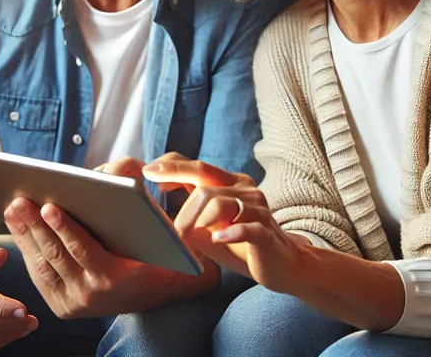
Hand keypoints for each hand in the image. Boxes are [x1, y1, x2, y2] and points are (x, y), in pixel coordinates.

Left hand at [3, 157, 213, 318]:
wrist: (156, 290)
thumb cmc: (154, 247)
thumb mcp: (153, 222)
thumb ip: (132, 199)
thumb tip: (102, 174)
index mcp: (116, 275)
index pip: (83, 249)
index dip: (64, 227)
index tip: (48, 206)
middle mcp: (92, 294)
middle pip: (56, 254)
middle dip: (35, 225)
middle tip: (20, 201)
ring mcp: (75, 303)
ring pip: (44, 264)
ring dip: (26, 235)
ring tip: (15, 209)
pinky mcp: (63, 306)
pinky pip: (41, 276)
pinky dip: (30, 251)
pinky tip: (21, 229)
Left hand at [143, 157, 304, 292]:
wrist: (282, 264)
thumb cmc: (239, 243)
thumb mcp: (209, 226)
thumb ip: (189, 213)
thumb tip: (153, 214)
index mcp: (230, 182)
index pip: (198, 165)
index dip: (172, 166)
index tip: (148, 171)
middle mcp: (244, 188)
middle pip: (204, 176)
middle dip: (176, 184)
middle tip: (157, 207)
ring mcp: (257, 208)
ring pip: (218, 202)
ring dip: (195, 220)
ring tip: (183, 238)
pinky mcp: (265, 231)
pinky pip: (245, 227)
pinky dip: (228, 232)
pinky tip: (217, 239)